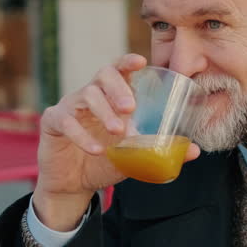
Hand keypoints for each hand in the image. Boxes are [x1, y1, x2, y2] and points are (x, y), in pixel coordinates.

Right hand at [33, 54, 200, 229]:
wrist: (74, 184)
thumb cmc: (106, 162)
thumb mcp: (135, 157)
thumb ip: (160, 150)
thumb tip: (194, 151)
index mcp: (111, 97)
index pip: (119, 70)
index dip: (127, 61)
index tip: (141, 61)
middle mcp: (90, 95)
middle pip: (102, 75)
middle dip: (118, 88)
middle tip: (131, 108)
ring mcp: (70, 106)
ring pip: (85, 95)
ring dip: (104, 111)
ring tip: (118, 131)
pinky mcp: (53, 123)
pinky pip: (65, 120)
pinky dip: (82, 135)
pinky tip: (96, 150)